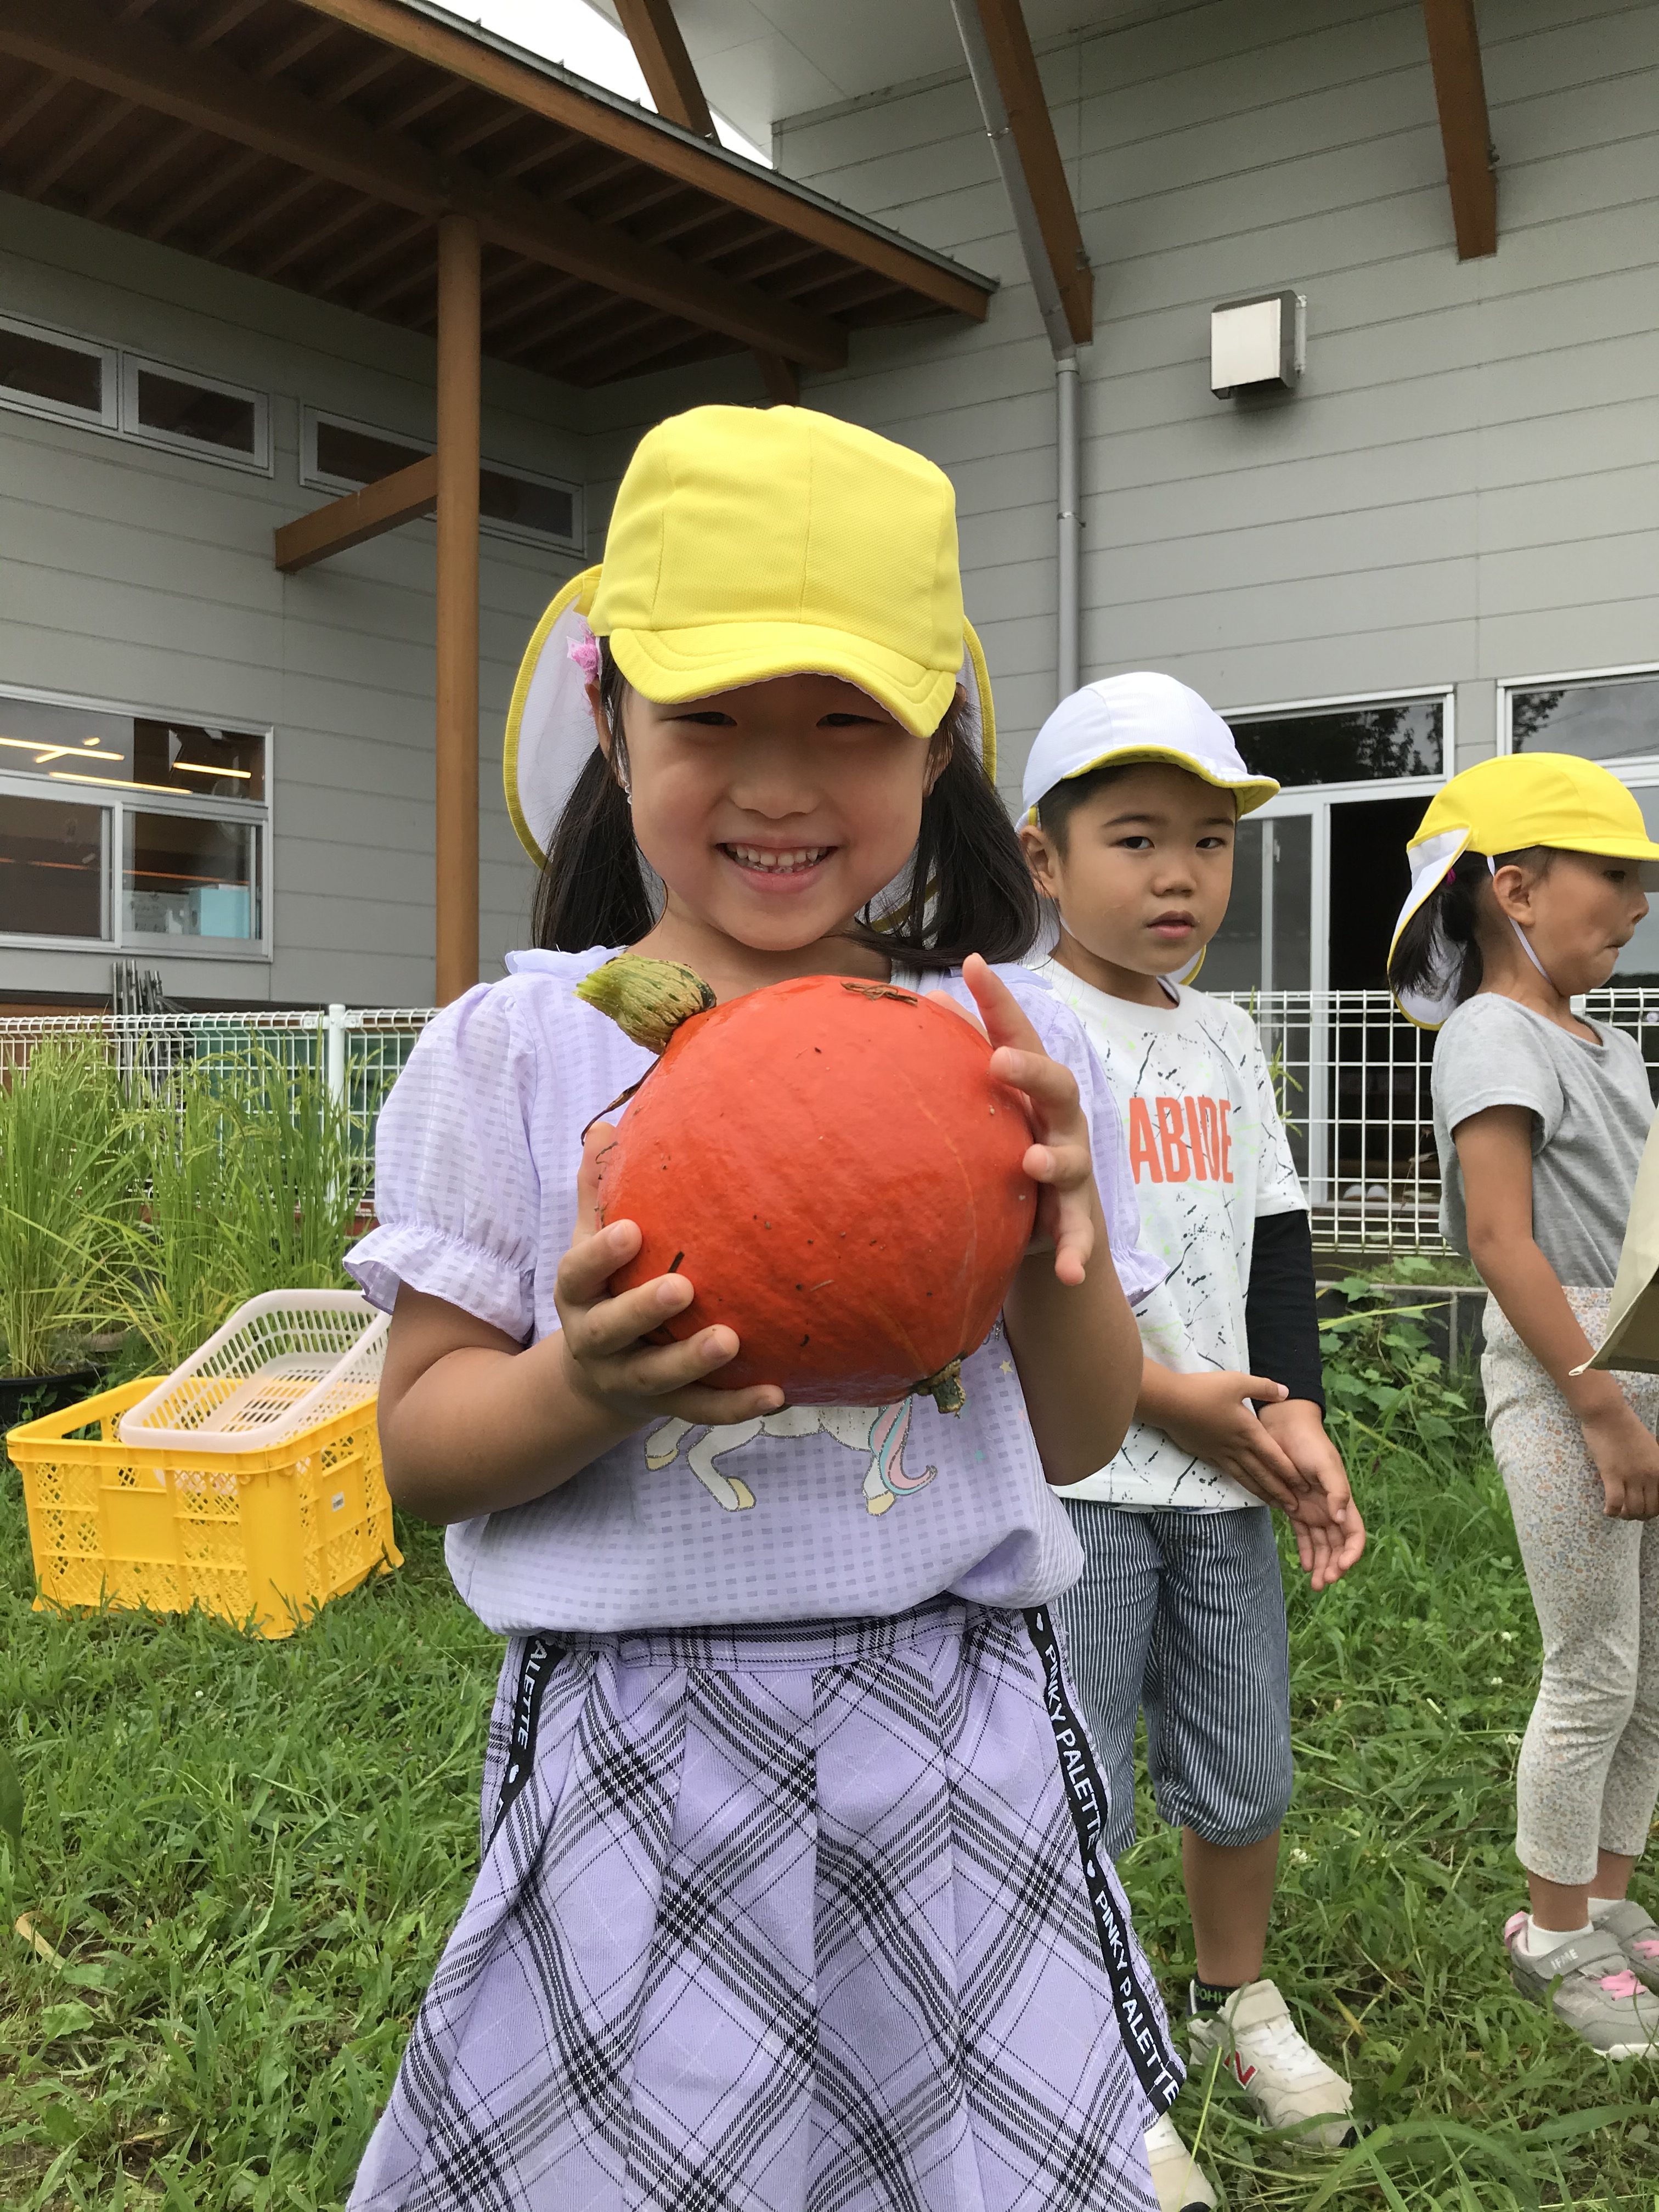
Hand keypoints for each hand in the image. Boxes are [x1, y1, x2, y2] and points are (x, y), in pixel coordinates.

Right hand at [554, 1120, 785, 1432]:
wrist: (598, 1376)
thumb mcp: (592, 1242)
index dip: (600, 1255)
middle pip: (612, 1329)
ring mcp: (630, 1379)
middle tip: (684, 1288)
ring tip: (731, 1341)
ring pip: (657, 1377)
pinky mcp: (666, 1407)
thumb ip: (600, 1190)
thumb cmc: (609, 1286)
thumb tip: (605, 1127)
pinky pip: (701, 1411)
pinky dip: (736, 1406)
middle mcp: (596, 1340)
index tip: (632, 1231)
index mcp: (578, 1294)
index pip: (578, 1272)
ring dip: (693, 1363)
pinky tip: (779, 1393)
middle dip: (643, 1310)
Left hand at [961, 952, 1100, 1286]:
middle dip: (1033, 1071)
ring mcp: (1071, 1170)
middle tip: (1001, 1060)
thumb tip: (928, 1002)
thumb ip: (965, 1058)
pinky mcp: (1075, 1219)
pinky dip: (1076, 1252)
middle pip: (1058, 1086)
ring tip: (1031, 1161)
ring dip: (1054, 1159)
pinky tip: (1067, 1271)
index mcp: (1031, 1090)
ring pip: (1072, 1159)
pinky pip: (1080, 1236)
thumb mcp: (989, 1107)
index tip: (973, 964)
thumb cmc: (1009, 1148)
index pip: (1016, 1036)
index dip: (998, 1000)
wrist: (1050, 1229)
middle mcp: (1057, 1123)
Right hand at [1141, 1366, 1306, 1509]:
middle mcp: (1237, 1447)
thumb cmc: (1204, 1391)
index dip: (1289, 1472)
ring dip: (1262, 1492)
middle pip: (1263, 1473)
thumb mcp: (1237, 1382)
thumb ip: (1263, 1387)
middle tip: (1294, 1508)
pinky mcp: (1207, 1454)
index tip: (1303, 1486)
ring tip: (1274, 1505)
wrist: (1170, 1403)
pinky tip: (1245, 1487)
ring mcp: (1221, 1453)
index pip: (1274, 1456)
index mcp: (1248, 1430)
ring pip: (1246, 1478)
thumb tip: (1286, 1392)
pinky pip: (1229, 1473)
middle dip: (1280, 1491)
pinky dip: (1241, 1483)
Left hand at [1257, 1398, 1365, 1589]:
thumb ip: (1336, 1491)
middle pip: (1337, 1546)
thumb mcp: (1325, 1464)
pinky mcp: (1294, 1508)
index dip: (1352, 1552)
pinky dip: (1306, 1552)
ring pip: (1321, 1545)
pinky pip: (1303, 1536)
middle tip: (1323, 1582)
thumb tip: (1340, 1518)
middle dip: (1334, 1566)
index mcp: (1342, 1501)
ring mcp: (1312, 1510)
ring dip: (1321, 1564)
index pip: (1354, 1534)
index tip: (1343, 1566)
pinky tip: (1305, 1566)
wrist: (1283, 1428)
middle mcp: (1330, 1509)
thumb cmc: (1308, 1443)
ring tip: (1315, 1584)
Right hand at [1580, 1403, 1658, 1518]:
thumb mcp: (1651, 1447)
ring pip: (1633, 1509)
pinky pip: (1615, 1503)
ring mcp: (1631, 1476)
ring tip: (1618, 1512)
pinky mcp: (1612, 1475)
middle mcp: (1650, 1476)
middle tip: (1630, 1512)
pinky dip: (1612, 1511)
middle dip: (1640, 1516)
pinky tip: (1607, 1510)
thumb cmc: (1627, 1426)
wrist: (1608, 1414)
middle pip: (1649, 1509)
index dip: (1654, 1511)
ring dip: (1625, 1515)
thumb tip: (1648, 1481)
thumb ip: (1653, 1466)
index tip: (1645, 1510)